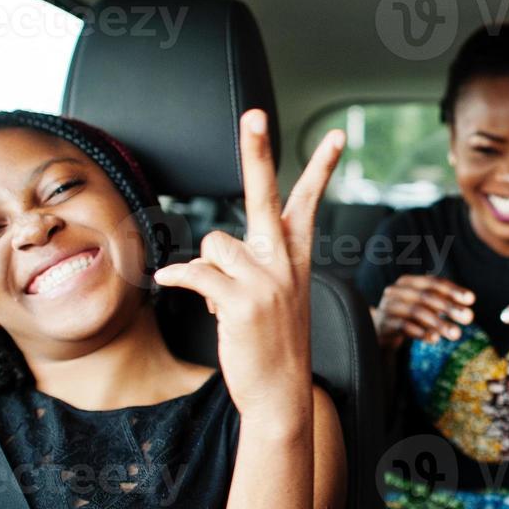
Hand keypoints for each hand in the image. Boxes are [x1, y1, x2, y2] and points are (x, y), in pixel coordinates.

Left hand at [153, 109, 343, 419]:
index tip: (336, 137)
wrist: (281, 393)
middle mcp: (285, 262)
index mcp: (297, 257)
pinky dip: (179, 277)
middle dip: (258, 152)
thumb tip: (212, 255)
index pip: (309, 202)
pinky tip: (171, 281)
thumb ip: (251, 265)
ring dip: (208, 271)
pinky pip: (196, 273)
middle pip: (267, 194)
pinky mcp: (241, 301)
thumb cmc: (274, 344)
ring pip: (215, 244)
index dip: (321, 167)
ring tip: (224, 301)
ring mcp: (266, 280)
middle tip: (254, 115)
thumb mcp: (276, 297)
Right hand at [373, 274, 474, 349]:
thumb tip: (467, 311)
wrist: (379, 332)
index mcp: (409, 281)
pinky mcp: (384, 323)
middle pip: (427, 296)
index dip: (453, 290)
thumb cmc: (408, 317)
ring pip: (417, 311)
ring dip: (439, 323)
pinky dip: (421, 332)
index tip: (472, 300)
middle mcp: (397, 290)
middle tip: (469, 318)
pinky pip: (404, 326)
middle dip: (450, 307)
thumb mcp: (425, 307)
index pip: (434, 282)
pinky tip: (434, 339)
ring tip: (456, 334)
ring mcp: (388, 306)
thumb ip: (443, 305)